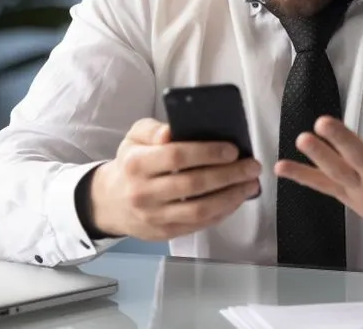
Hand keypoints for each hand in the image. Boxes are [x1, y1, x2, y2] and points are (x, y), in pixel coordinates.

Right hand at [87, 118, 260, 240]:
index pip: (176, 157)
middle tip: (252, 166)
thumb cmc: (131, 163)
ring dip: (231, 197)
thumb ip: (152, 129)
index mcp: (136, 163)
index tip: (233, 149)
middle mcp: (143, 192)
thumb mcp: (133, 138)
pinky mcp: (165, 233)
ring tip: (250, 184)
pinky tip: (236, 199)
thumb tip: (172, 131)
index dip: (208, 153)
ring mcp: (154, 216)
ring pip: (199, 209)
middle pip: (194, 184)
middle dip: (229, 175)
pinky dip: (222, 212)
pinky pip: (199, 224)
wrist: (110, 202)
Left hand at [275, 80, 362, 236]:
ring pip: (337, 172)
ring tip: (302, 137)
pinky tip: (280, 168)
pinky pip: (323, 187)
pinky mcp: (348, 196)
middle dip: (342, 141)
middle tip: (323, 121)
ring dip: (318, 156)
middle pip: (359, 158)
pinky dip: (302, 178)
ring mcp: (362, 189)